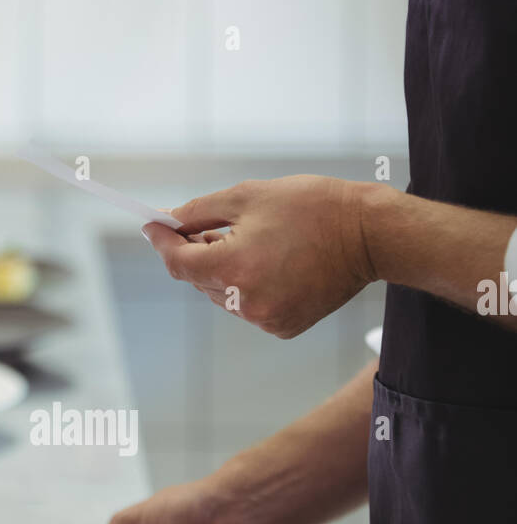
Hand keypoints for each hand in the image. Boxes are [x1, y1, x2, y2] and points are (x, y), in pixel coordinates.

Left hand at [143, 174, 374, 338]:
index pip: (178, 262)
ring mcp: (266, 319)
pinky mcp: (284, 327)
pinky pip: (249, 308)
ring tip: (249, 241)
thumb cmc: (313, 207)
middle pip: (199, 280)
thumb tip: (169, 222)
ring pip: (223, 296)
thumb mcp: (248, 196)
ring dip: (223, 271)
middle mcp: (246, 301)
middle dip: (196, 253)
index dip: (163, 242)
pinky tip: (272, 264)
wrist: (369, 235)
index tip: (153, 226)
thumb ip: (200, 211)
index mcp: (234, 266)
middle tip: (205, 226)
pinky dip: (248, 288)